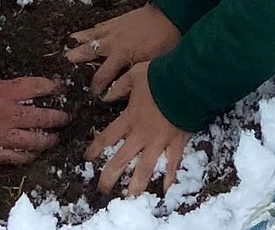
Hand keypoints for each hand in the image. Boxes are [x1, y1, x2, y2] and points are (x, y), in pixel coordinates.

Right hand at [0, 36, 69, 165]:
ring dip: (47, 139)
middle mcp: (8, 115)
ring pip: (33, 141)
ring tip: (56, 138)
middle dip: (58, 118)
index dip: (51, 86)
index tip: (60, 87)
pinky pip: (15, 157)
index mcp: (4, 92)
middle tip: (67, 118)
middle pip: (42, 117)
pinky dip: (27, 156)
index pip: (36, 87)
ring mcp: (1, 136)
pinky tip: (34, 155)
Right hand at [66, 4, 181, 98]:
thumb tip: (124, 88)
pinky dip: (92, 30)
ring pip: (92, 36)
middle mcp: (114, 42)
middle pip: (90, 52)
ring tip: (69, 44)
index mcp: (122, 55)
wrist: (171, 15)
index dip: (98, 86)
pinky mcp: (118, 19)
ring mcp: (114, 29)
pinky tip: (87, 31)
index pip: (104, 75)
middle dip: (78, 58)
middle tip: (67, 63)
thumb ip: (135, 75)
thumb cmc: (165, 41)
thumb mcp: (152, 63)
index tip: (95, 93)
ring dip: (80, 41)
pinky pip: (101, 25)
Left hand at [86, 62, 191, 196]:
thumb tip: (105, 97)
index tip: (87, 158)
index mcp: (129, 118)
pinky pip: (172, 163)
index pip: (107, 138)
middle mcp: (141, 134)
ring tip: (129, 197)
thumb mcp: (134, 75)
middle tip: (102, 188)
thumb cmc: (160, 76)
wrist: (187, 82)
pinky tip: (166, 190)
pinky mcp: (176, 143)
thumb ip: (119, 86)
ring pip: (144, 168)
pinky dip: (170, 177)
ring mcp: (159, 141)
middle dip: (110, 176)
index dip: (95, 149)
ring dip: (136, 184)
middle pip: (121, 160)